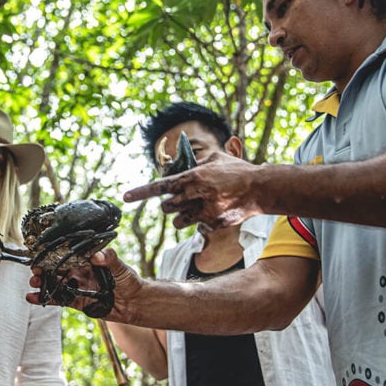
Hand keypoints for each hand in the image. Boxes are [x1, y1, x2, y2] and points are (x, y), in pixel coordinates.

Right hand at [25, 248, 143, 322]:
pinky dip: (46, 299)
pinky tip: (33, 298)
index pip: (68, 255)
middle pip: (57, 269)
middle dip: (44, 268)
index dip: (54, 253)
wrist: (135, 303)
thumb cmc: (129, 281)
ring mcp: (77, 287)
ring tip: (34, 282)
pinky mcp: (77, 302)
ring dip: (43, 283)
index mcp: (88, 261)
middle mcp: (80, 273)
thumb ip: (110, 259)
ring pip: (55, 284)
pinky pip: (59, 300)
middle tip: (35, 269)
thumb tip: (97, 255)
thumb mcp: (121, 267)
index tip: (43, 252)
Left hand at [123, 151, 261, 229]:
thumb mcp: (216, 158)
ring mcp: (204, 211)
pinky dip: (201, 223)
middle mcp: (196, 194)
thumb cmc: (237, 171)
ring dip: (181, 217)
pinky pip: (196, 228)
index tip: (125, 197)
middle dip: (170, 206)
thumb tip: (182, 157)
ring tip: (196, 208)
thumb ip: (197, 161)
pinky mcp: (213, 224)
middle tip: (183, 200)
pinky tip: (214, 213)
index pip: (160, 186)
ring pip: (177, 222)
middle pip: (166, 207)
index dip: (141, 192)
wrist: (260, 189)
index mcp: (193, 177)